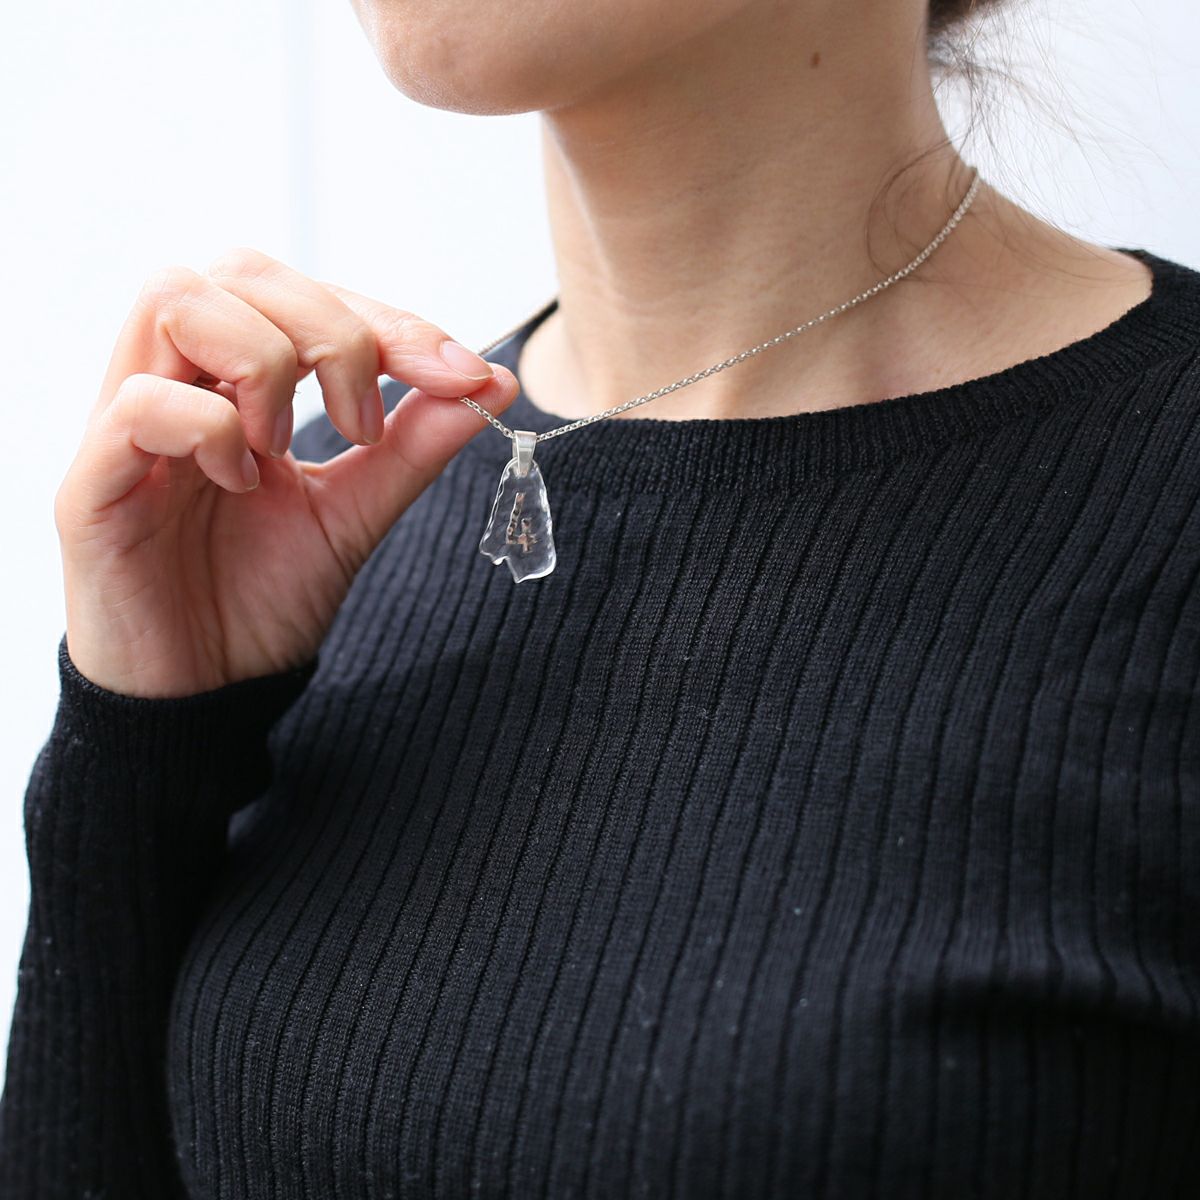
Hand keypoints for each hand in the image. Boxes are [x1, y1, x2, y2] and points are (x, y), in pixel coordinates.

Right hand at [54, 247, 518, 697]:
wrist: (210, 690)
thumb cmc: (264, 596)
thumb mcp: (356, 512)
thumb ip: (413, 446)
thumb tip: (491, 381)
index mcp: (235, 381)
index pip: (302, 291)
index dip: (389, 319)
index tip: (461, 375)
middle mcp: (176, 381)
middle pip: (240, 269)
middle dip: (332, 331)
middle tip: (365, 425)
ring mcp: (127, 424)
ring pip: (177, 301)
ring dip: (266, 366)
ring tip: (286, 449)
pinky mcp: (92, 483)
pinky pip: (140, 405)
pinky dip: (210, 427)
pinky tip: (241, 480)